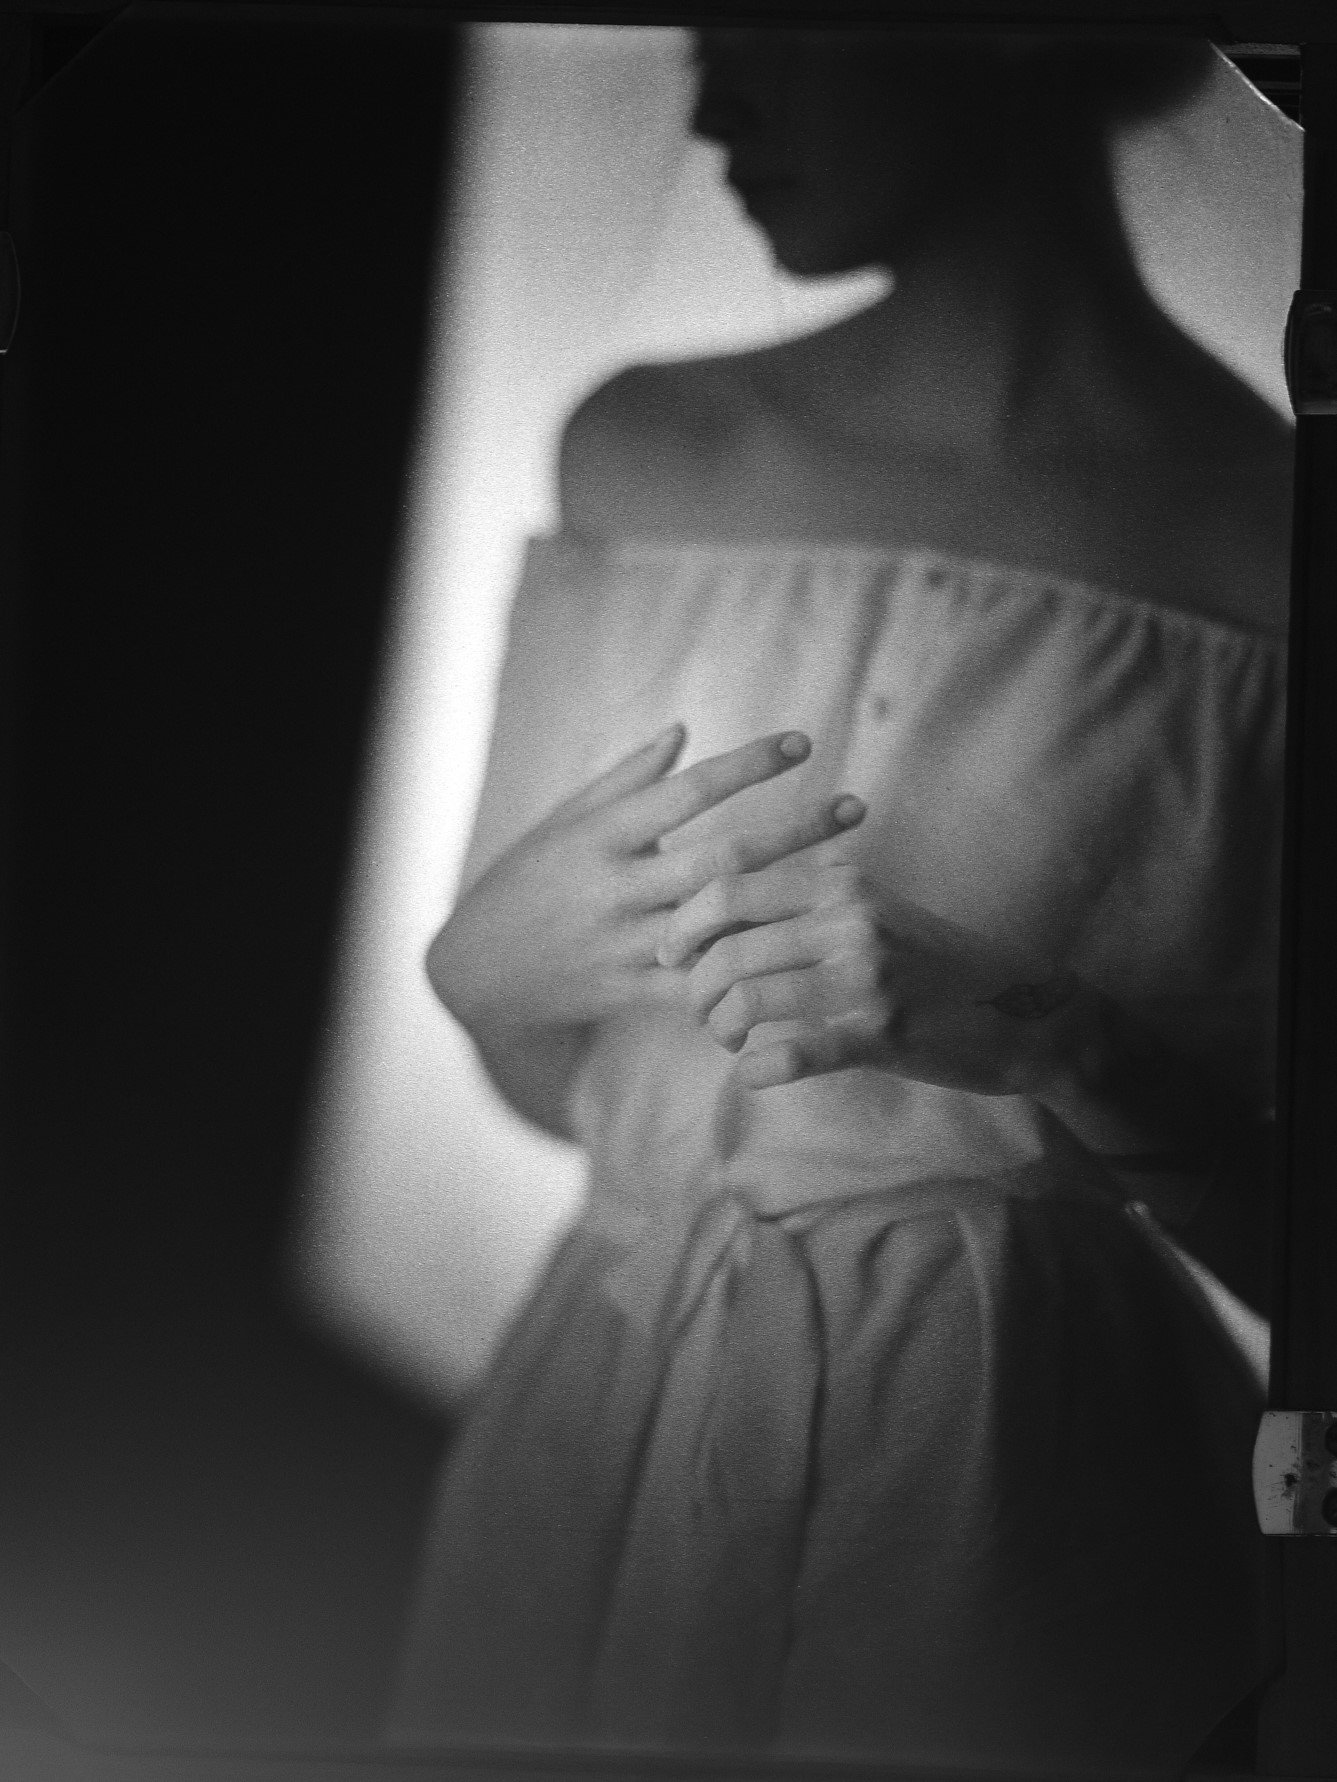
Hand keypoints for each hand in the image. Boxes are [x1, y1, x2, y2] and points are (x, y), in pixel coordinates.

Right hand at [428, 723, 866, 1035]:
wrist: (476, 972)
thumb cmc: (523, 881)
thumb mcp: (562, 823)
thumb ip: (625, 781)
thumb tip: (684, 732)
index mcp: (601, 835)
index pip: (687, 791)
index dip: (748, 765)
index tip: (802, 741)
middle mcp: (617, 886)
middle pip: (722, 855)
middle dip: (794, 831)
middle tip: (856, 807)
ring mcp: (626, 942)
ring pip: (721, 921)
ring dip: (788, 899)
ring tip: (848, 882)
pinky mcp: (631, 990)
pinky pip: (702, 985)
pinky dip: (751, 976)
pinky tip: (804, 964)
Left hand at [659, 856, 1085, 1096]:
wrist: (1025, 1011)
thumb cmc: (933, 962)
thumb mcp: (873, 905)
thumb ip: (807, 899)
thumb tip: (717, 908)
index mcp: (840, 881)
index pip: (730, 887)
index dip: (684, 925)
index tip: (671, 956)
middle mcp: (849, 919)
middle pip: (727, 948)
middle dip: (693, 988)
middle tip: (699, 1012)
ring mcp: (866, 977)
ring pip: (748, 1000)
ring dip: (721, 1029)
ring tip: (729, 1040)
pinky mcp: (881, 1035)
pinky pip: (791, 1053)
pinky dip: (757, 1067)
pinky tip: (755, 1071)